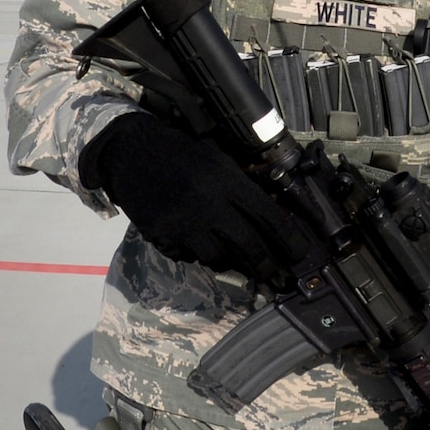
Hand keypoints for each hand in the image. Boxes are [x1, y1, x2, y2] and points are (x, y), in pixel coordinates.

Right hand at [80, 112, 310, 283]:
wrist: (129, 150)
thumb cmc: (180, 151)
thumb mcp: (216, 158)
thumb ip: (241, 185)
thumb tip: (269, 217)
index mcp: (226, 179)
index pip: (268, 216)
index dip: (288, 240)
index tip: (300, 255)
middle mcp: (208, 203)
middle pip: (248, 245)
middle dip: (267, 266)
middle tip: (278, 279)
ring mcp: (183, 222)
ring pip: (218, 257)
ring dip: (229, 260)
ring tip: (234, 258)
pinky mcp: (161, 234)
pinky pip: (188, 256)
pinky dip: (197, 254)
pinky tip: (196, 242)